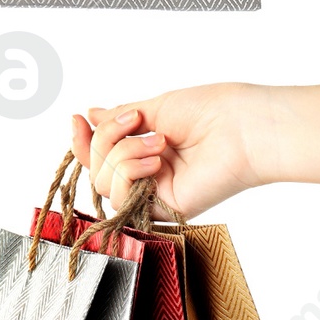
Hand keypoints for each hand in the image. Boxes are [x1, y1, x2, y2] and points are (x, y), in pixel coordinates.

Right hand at [71, 88, 259, 224]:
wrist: (241, 126)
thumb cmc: (211, 112)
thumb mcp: (155, 107)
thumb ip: (120, 118)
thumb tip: (92, 114)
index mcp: (147, 151)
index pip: (101, 157)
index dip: (83, 142)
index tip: (78, 119)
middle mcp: (149, 176)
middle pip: (98, 171)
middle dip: (106, 141)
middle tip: (135, 122)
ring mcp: (155, 195)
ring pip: (106, 184)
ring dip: (123, 154)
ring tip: (159, 141)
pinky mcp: (162, 211)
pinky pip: (122, 198)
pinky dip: (130, 172)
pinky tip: (157, 159)